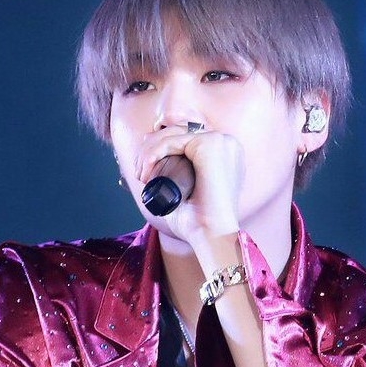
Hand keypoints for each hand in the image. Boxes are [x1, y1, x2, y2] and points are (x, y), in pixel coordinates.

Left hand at [136, 125, 243, 243]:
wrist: (211, 236)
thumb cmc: (199, 224)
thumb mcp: (186, 196)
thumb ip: (177, 184)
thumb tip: (152, 176)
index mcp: (224, 153)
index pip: (187, 136)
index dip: (162, 145)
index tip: (144, 165)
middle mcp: (226, 143)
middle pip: (179, 131)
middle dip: (152, 147)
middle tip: (139, 172)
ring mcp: (220, 141)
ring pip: (173, 134)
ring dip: (149, 151)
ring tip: (141, 176)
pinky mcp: (210, 144)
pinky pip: (173, 140)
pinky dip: (153, 152)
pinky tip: (146, 170)